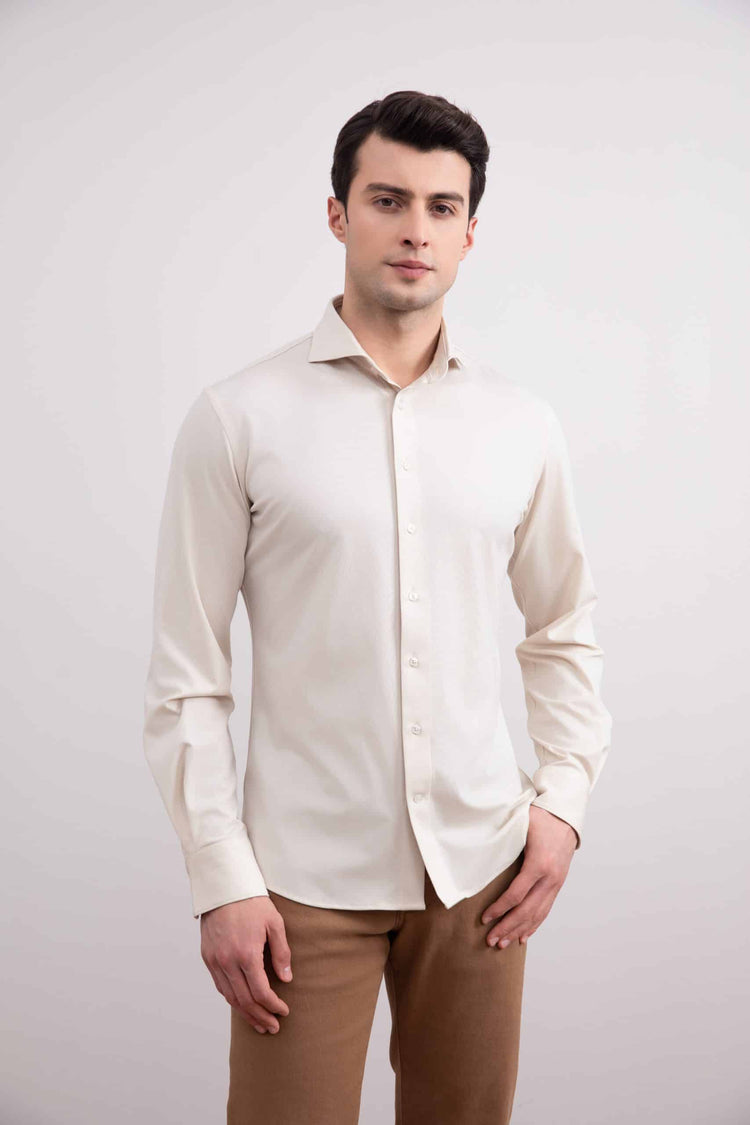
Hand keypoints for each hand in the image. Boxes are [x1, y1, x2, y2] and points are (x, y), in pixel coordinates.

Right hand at [200, 895, 292, 1034]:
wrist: (224, 887)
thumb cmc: (252, 902)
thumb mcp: (275, 923)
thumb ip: (281, 953)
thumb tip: (286, 979)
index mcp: (246, 954)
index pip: (260, 992)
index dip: (273, 1006)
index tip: (283, 1012)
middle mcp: (227, 961)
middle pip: (244, 1001)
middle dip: (260, 1017)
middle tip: (273, 1027)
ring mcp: (215, 960)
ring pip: (229, 997)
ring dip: (245, 1013)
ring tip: (259, 1023)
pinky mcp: (207, 957)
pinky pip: (219, 985)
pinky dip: (232, 999)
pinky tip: (242, 1004)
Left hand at [480, 805, 577, 948]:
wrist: (566, 814)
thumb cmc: (541, 816)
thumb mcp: (521, 824)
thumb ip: (503, 838)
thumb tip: (476, 847)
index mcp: (539, 864)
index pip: (516, 894)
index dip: (499, 908)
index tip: (484, 918)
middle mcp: (550, 878)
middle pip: (527, 911)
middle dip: (508, 927)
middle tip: (491, 941)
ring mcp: (556, 882)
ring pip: (538, 914)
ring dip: (520, 930)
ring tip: (504, 944)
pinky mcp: (558, 884)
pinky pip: (546, 909)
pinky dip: (534, 924)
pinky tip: (524, 936)